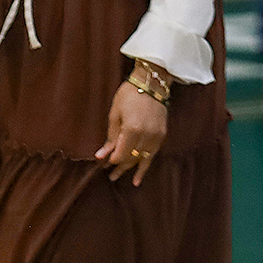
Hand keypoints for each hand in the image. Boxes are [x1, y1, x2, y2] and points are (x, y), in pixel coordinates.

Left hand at [95, 62, 167, 186]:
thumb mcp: (115, 114)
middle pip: (130, 158)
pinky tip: (137, 178)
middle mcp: (145, 136)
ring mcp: (156, 136)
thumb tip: (101, 156)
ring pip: (140, 159)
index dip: (111, 161)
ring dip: (130, 168)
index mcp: (132, 130)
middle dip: (119, 167)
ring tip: (118, 176)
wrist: (151, 83)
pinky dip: (144, 166)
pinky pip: (152, 155)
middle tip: (110, 175)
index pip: (120, 154)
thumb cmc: (129, 94)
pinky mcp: (162, 135)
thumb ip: (110, 137)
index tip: (103, 163)